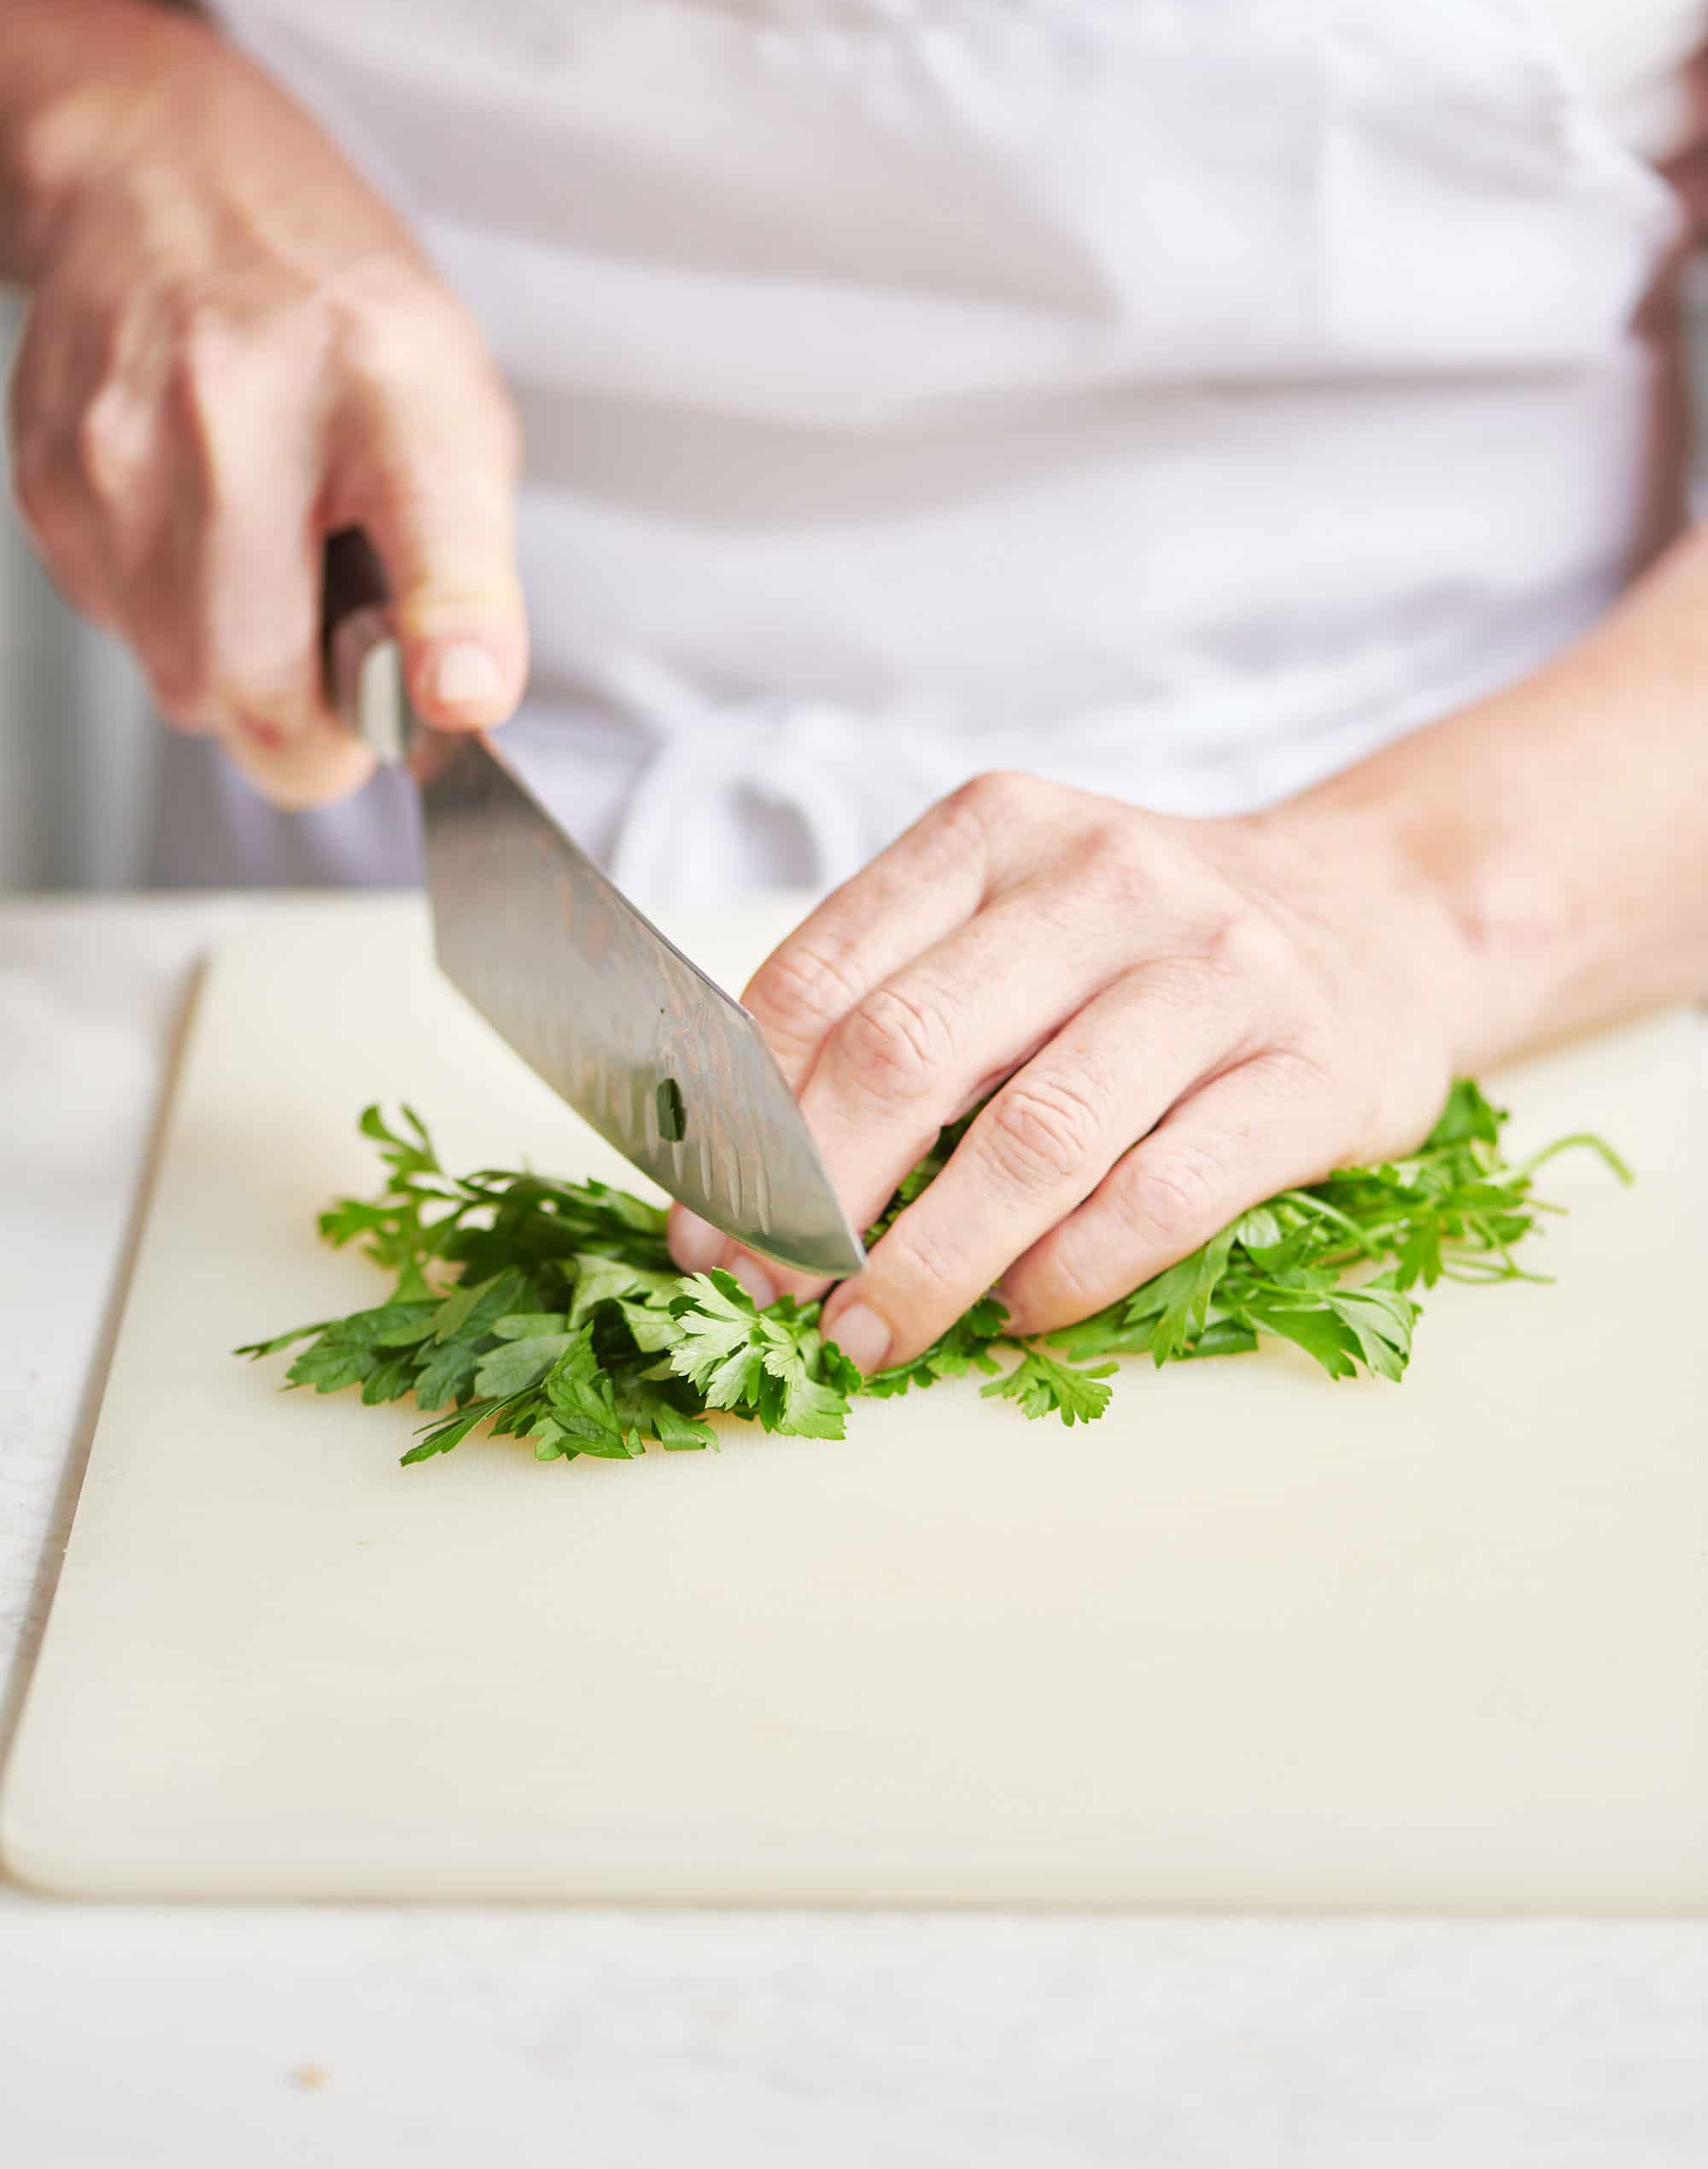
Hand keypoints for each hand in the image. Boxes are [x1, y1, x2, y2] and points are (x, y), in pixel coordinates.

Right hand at [8, 23, 524, 803]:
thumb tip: (456, 705)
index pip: (422, 563)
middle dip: (310, 724)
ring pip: (180, 681)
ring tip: (272, 556)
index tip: (450, 696)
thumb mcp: (455, 412)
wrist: (167, 182)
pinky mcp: (47, 485)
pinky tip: (203, 526)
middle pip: (252, 693)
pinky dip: (174, 614)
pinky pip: (124, 629)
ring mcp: (118, 456)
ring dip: (238, 665)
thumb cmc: (330, 308)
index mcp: (381, 393)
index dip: (437, 659)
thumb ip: (466, 573)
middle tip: (347, 658)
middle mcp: (232, 419)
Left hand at [669, 772, 1486, 1370]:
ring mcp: (1219, 970)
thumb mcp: (1011, 919)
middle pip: (909, 1052)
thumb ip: (892, 1002)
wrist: (1380, 918)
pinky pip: (1161, 1194)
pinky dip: (1070, 1273)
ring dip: (929, 1263)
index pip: (825, 976)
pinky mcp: (1313, 1071)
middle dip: (815, 1200)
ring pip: (1034, 1136)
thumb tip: (736, 1168)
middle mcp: (1105, 880)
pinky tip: (1019, 1312)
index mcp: (997, 831)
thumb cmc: (1145, 947)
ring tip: (870, 1337)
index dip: (743, 1117)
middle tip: (771, 1297)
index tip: (701, 1223)